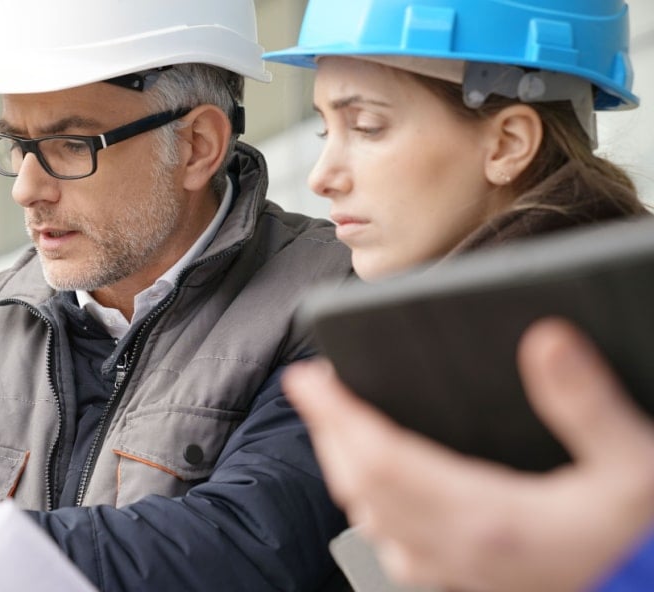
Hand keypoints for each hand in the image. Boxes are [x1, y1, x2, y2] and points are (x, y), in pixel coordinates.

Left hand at [283, 318, 653, 591]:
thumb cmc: (649, 545)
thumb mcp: (638, 466)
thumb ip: (589, 404)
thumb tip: (546, 343)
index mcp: (489, 518)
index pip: (380, 457)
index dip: (336, 415)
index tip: (307, 379)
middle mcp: (462, 551)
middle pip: (364, 487)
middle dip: (329, 433)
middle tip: (311, 391)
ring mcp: (463, 576)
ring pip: (374, 522)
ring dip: (346, 470)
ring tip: (337, 430)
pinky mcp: (476, 587)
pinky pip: (399, 551)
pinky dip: (375, 512)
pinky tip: (381, 498)